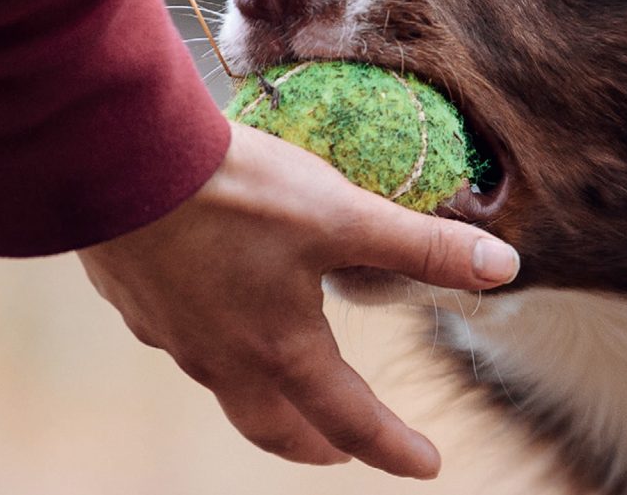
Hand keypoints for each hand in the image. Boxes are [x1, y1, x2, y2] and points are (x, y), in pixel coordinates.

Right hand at [77, 121, 518, 478]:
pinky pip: (187, 345)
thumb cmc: (237, 194)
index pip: (350, 419)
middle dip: (318, 444)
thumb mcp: (344, 216)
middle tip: (344, 449)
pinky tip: (221, 316)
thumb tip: (505, 268)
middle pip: (276, 427)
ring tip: (285, 388)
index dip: (394, 447)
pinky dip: (220, 349)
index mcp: (280, 348)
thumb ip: (422, 245)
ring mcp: (174, 336)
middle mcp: (224, 358)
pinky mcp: (140, 302)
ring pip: (229, 390)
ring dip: (268, 402)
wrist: (122, 161)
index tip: (426, 466)